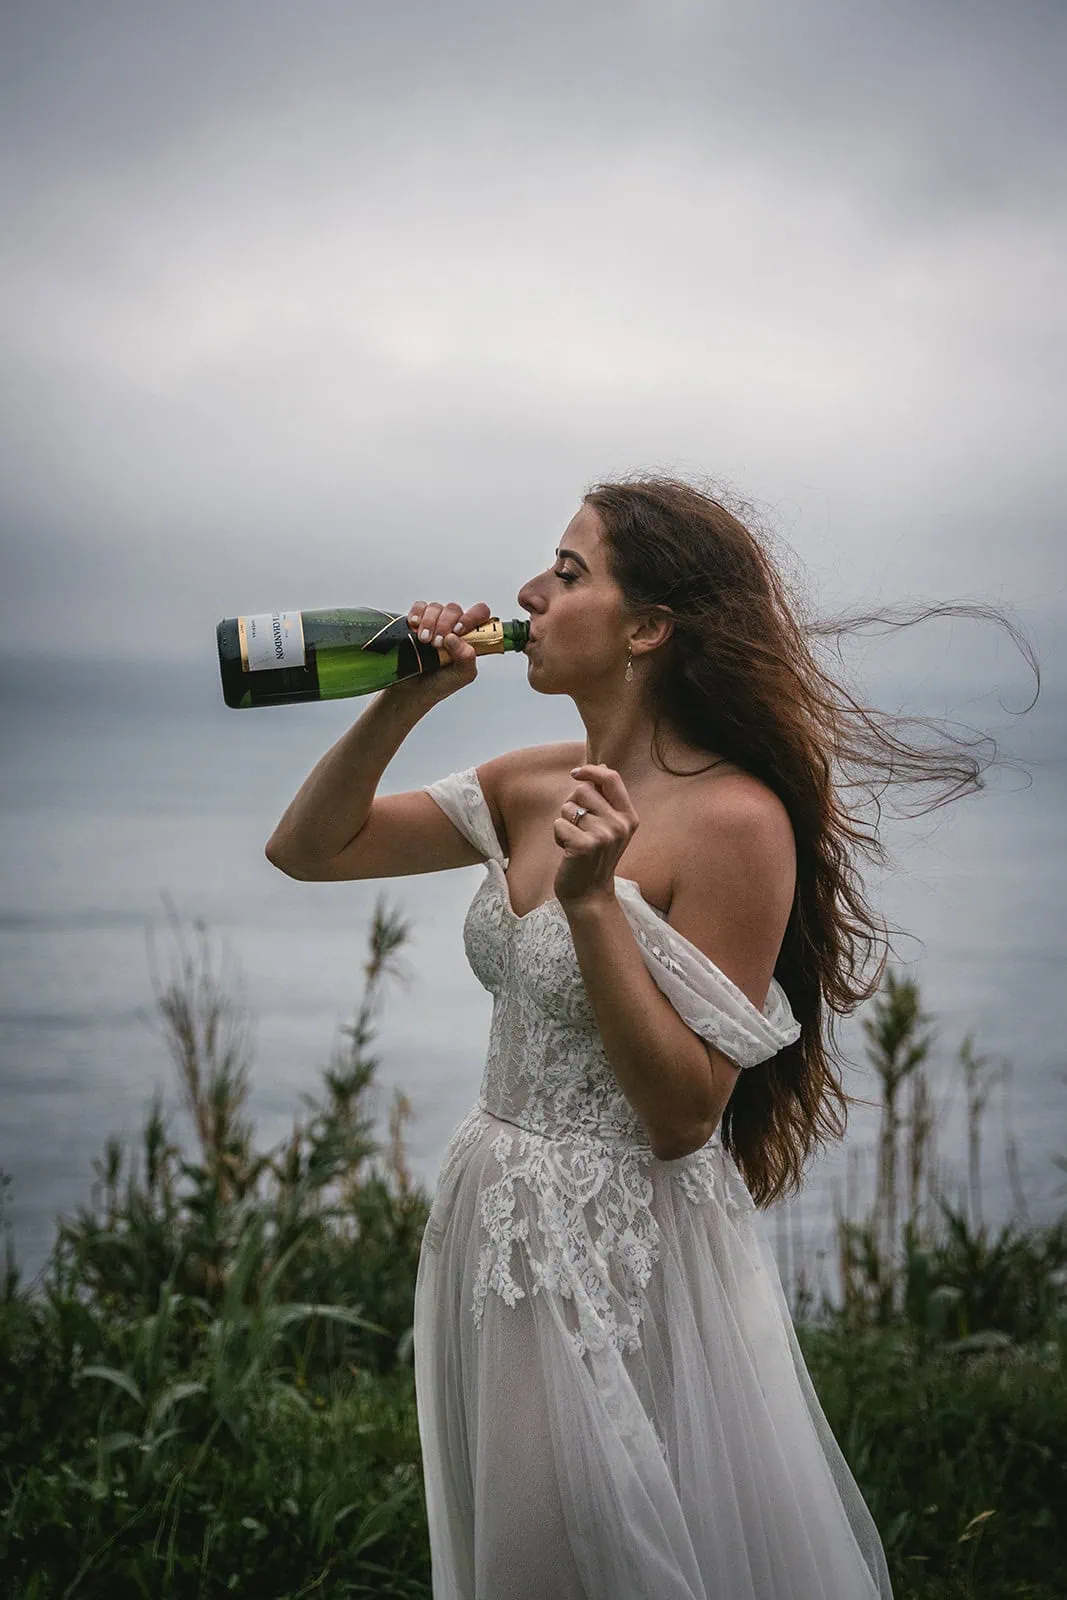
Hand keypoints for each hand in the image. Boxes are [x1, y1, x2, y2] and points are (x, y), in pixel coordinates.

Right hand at [403, 599, 492, 700]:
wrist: (414, 692)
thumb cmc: (441, 684)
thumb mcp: (462, 675)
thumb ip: (467, 658)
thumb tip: (454, 638)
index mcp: (469, 636)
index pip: (480, 613)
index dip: (471, 617)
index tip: (459, 630)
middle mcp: (453, 626)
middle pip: (453, 609)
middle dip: (445, 625)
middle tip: (437, 643)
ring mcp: (435, 622)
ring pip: (435, 607)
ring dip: (429, 622)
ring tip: (424, 641)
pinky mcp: (417, 622)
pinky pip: (418, 607)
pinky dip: (416, 614)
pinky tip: (414, 625)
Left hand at [553, 764, 639, 912]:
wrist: (590, 894)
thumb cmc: (595, 857)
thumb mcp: (609, 827)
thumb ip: (606, 799)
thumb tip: (601, 767)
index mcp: (628, 817)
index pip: (612, 779)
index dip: (591, 771)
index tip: (575, 774)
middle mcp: (620, 825)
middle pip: (583, 791)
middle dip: (572, 805)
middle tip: (578, 827)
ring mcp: (604, 836)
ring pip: (568, 808)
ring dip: (564, 823)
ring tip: (574, 840)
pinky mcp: (585, 846)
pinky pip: (558, 824)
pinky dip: (557, 836)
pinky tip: (567, 850)